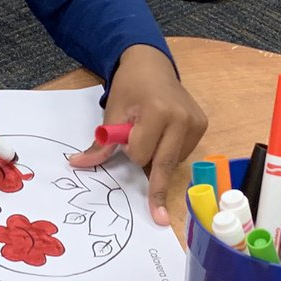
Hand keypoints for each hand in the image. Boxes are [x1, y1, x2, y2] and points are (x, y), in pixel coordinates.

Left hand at [67, 45, 206, 225]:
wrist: (151, 64)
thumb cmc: (129, 87)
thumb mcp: (112, 112)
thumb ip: (101, 143)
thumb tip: (77, 164)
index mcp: (158, 112)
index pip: (141, 154)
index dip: (130, 151)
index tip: (124, 142)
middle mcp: (182, 118)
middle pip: (163, 165)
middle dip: (151, 176)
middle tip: (158, 216)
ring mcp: (196, 123)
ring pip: (172, 162)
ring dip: (158, 158)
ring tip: (151, 133)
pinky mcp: (202, 126)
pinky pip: (183, 154)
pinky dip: (169, 153)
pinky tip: (164, 135)